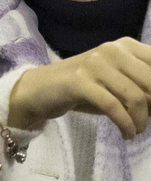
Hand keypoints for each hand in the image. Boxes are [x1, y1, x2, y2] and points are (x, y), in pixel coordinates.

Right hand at [8, 38, 150, 138]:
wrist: (41, 88)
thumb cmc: (86, 88)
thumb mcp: (119, 84)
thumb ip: (143, 89)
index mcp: (125, 46)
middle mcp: (111, 50)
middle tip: (148, 121)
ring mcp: (94, 64)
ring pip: (135, 97)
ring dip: (141, 121)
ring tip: (137, 131)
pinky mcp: (79, 82)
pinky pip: (113, 107)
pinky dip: (126, 125)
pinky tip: (126, 134)